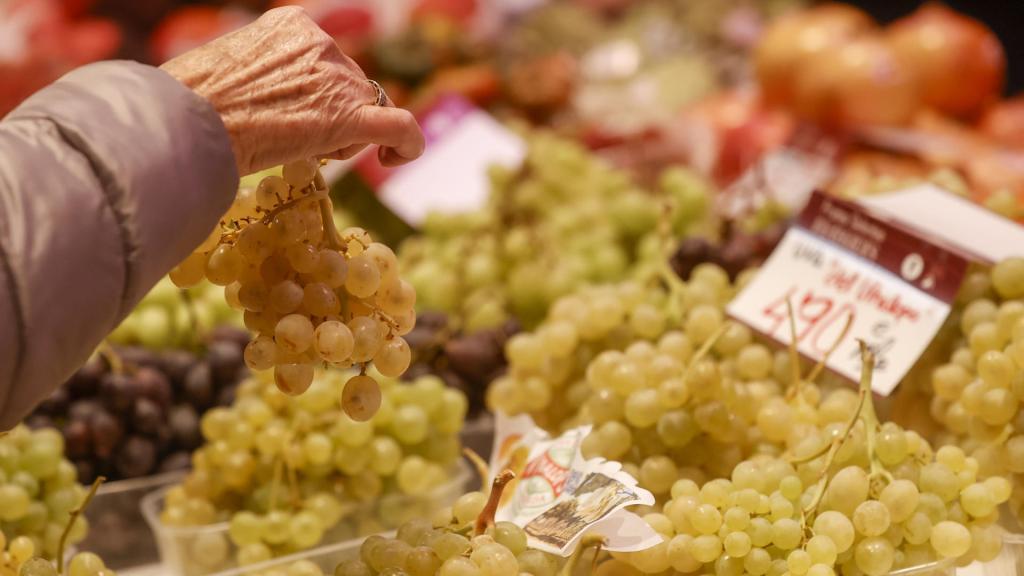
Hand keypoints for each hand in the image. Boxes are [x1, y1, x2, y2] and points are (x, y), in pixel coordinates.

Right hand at [160, 6, 424, 174]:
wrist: (187, 124)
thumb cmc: (191, 102)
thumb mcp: (228, 67)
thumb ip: (262, 74)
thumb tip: (263, 98)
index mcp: (292, 26)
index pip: (325, 62)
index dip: (317, 93)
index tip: (296, 114)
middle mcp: (322, 44)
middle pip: (348, 86)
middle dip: (330, 115)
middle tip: (287, 138)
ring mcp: (339, 79)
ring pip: (364, 109)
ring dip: (342, 135)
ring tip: (297, 148)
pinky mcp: (351, 118)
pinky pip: (400, 127)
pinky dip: (408, 144)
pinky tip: (398, 158)